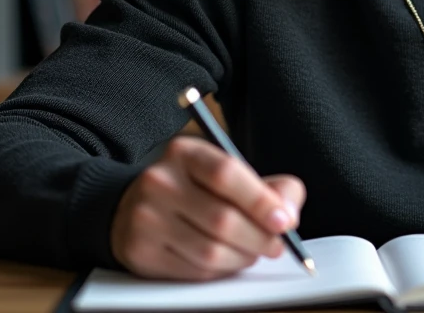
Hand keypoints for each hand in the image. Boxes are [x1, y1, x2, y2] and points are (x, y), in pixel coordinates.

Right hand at [110, 135, 305, 279]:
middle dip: (259, 238)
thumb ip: (268, 187)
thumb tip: (289, 213)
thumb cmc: (195, 189)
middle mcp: (159, 182)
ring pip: (210, 251)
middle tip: (277, 245)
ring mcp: (145, 218)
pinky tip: (226, 260)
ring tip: (252, 252)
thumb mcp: (228, 173)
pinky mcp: (140, 252)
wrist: (135, 207)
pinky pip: (194, 271)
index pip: (225, 174)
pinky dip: (220, 271)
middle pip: (222, 219)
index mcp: (184, 153)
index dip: (260, 201)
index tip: (285, 221)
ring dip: (242, 258)